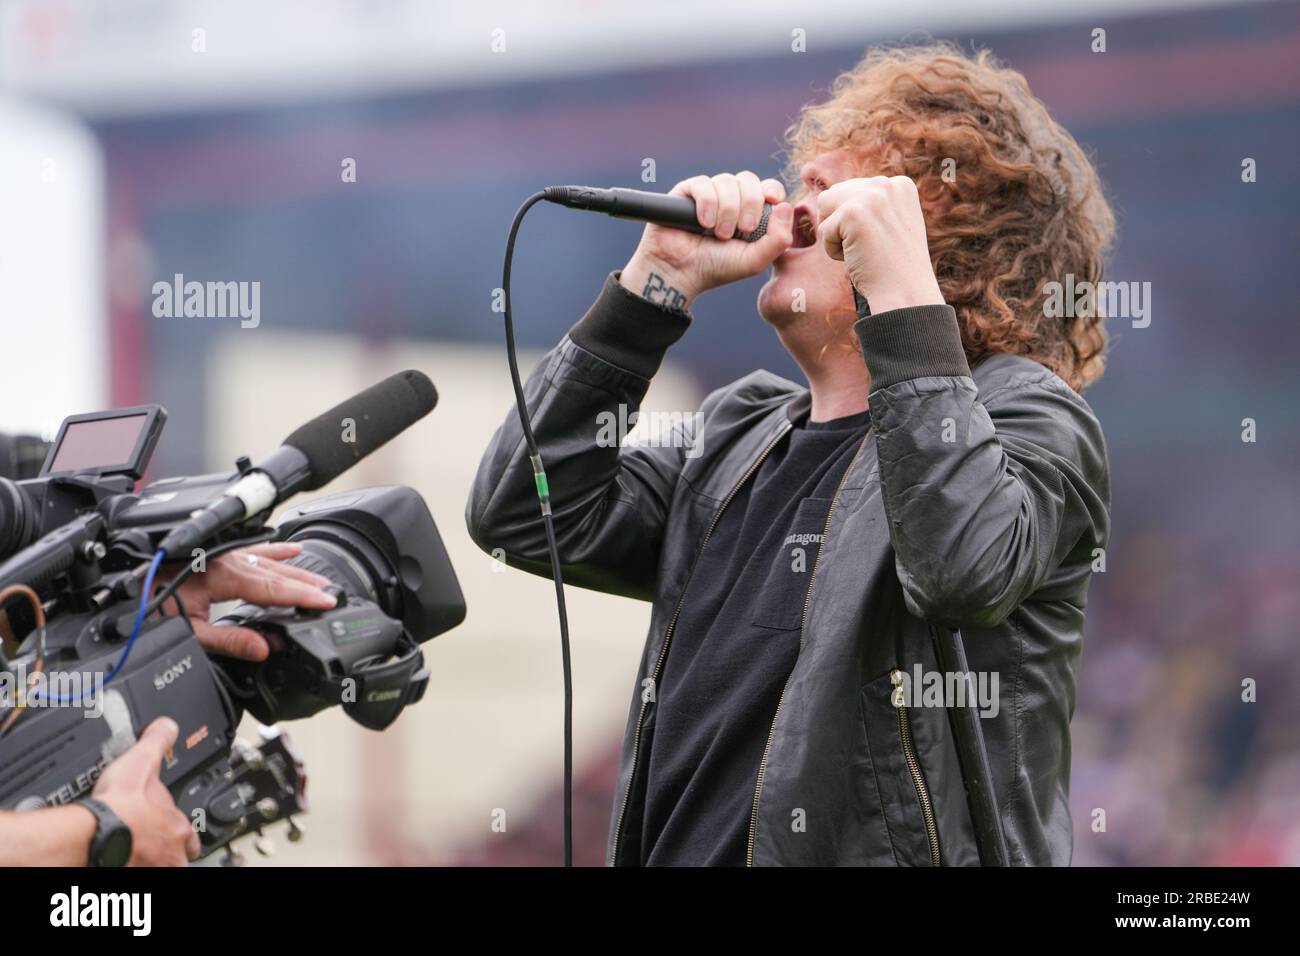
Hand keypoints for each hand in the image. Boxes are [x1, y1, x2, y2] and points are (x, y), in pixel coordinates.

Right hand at [91, 717, 199, 866]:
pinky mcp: (131, 879)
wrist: (96, 834)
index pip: (189, 834)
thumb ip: (156, 743)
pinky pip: (137, 876)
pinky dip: (129, 867)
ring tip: (139, 858)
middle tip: (155, 847)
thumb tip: (167, 726)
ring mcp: (153, 869)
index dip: (179, 831)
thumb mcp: (142, 761)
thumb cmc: (121, 805)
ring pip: (162, 869)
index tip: (169, 829)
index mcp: (177, 825)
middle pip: (178, 858)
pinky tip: (119, 862)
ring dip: (153, 863)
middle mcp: (171, 852)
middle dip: (170, 852)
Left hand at [165, 542, 335, 660]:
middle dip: (306, 583)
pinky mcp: (220, 555)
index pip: (272, 588)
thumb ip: (228, 641)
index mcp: (223, 577)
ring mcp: (225, 556)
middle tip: (332, 594)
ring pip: (270, 561)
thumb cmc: (152, 604)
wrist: (130, 584)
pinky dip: (276, 550)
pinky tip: (292, 550)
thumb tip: (264, 648)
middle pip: (277, 573)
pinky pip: (256, 550)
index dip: (301, 596)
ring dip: (297, 570)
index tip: (325, 602)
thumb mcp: (188, 630)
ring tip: (320, 579)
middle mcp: (228, 561)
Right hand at [620, 171, 794, 308]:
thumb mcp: (755, 260)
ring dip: (727, 209)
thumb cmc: (717, 268)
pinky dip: (707, 203)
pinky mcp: (686, 192)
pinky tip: (703, 224)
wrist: (681, 274)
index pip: (767, 187)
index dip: (772, 190)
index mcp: (749, 211)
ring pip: (726, 181)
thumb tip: (786, 205)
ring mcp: (708, 194)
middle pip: (748, 179)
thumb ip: (778, 239)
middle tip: (743, 230)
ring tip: (719, 234)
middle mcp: (730, 199)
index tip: (773, 202)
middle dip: (749, 203)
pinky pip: (703, 184)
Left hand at [816, 176, 944, 314]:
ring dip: (836, 235)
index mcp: (900, 184)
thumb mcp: (893, 224)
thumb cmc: (895, 267)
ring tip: (863, 250)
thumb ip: (873, 204)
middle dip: (841, 224)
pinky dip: (834, 251)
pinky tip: (859, 259)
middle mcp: (888, 183)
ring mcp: (871, 196)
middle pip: (835, 194)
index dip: (857, 222)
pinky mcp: (853, 213)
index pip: (853, 190)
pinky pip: (824, 230)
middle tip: (869, 248)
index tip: (882, 240)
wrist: (906, 293)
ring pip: (825, 207)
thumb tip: (833, 195)